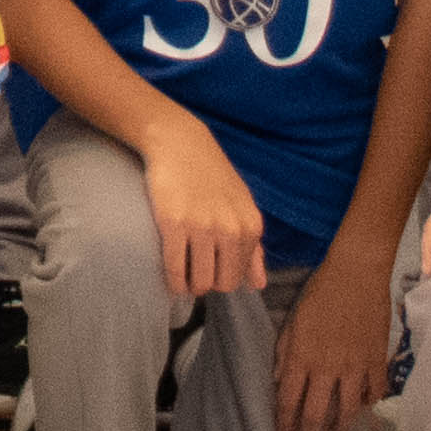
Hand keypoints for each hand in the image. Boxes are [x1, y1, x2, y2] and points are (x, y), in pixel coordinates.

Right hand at [146, 130, 268, 306]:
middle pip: (221, 284)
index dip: (222, 277)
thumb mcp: (242, 207)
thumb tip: (259, 284)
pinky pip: (175, 269)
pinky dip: (173, 281)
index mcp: (250, 226)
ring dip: (189, 286)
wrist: (180, 143)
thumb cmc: (212, 177)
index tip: (211, 268)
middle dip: (208, 284)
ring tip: (183, 276)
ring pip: (199, 282)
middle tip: (196, 271)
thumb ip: (253, 248)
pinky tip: (171, 279)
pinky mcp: (174, 223)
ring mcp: (201, 226)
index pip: (240, 277)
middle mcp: (230, 228)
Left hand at [269, 248, 394, 430]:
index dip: (284, 423)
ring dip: (339, 428)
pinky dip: (369, 403)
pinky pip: (374, 392)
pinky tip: (364, 407)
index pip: (288, 401)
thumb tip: (280, 379)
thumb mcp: (293, 321)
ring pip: (348, 411)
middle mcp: (327, 368)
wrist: (356, 273)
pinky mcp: (377, 360)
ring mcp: (354, 367)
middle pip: (316, 414)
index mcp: (302, 357)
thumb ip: (285, 353)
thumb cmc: (320, 293)